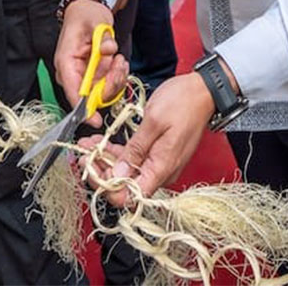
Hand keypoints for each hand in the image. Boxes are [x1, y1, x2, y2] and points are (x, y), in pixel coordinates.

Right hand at [54, 0, 127, 118]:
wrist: (88, 11)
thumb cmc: (86, 16)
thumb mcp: (96, 21)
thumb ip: (103, 37)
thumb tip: (109, 50)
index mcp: (66, 63)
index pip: (72, 91)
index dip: (83, 109)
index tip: (94, 120)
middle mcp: (72, 74)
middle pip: (91, 96)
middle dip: (110, 84)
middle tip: (118, 64)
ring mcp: (84, 76)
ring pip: (103, 93)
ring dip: (116, 79)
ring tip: (119, 59)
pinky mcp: (95, 76)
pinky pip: (109, 86)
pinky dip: (118, 76)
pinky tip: (119, 62)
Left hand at [97, 71, 215, 203]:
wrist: (203, 90)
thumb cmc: (183, 101)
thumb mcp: (153, 121)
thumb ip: (135, 150)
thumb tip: (117, 175)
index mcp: (162, 168)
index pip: (131, 198)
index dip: (108, 188)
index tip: (92, 170)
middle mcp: (162, 172)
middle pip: (126, 186)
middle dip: (101, 171)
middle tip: (84, 153)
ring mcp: (161, 164)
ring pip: (128, 173)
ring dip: (107, 160)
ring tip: (88, 144)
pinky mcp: (159, 155)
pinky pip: (135, 161)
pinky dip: (118, 154)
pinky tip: (102, 143)